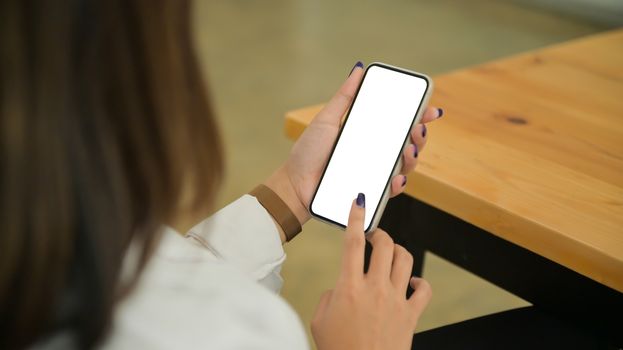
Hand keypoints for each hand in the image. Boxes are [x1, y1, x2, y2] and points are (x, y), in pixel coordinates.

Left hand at [265, 62, 442, 230]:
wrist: (295, 184)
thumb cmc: (308, 152)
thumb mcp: (327, 120)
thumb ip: (344, 97)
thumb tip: (359, 69)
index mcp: (368, 134)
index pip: (399, 124)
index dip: (418, 116)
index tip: (430, 110)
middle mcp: (375, 153)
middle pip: (408, 144)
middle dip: (420, 136)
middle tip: (417, 129)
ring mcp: (374, 174)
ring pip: (405, 166)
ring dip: (414, 157)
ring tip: (408, 149)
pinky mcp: (369, 193)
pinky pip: (389, 190)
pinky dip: (397, 184)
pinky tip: (397, 177)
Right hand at [311, 195, 431, 349]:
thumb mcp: (319, 321)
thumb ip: (328, 297)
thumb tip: (340, 288)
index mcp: (348, 288)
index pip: (351, 243)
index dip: (355, 218)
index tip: (358, 202)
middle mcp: (375, 289)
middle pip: (384, 245)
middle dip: (379, 233)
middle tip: (373, 236)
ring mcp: (396, 301)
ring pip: (405, 260)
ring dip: (397, 251)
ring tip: (390, 255)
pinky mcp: (411, 315)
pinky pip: (424, 289)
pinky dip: (419, 282)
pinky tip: (410, 283)